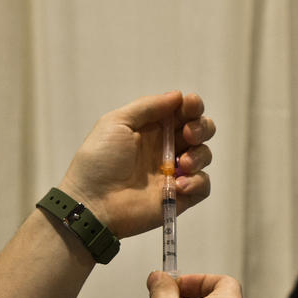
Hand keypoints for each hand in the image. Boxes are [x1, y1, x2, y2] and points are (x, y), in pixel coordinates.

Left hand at [57, 91, 214, 238]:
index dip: (192, 106)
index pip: (182, 112)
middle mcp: (166, 148)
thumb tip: (178, 95)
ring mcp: (174, 173)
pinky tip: (178, 185)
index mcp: (152, 129)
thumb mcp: (116, 123)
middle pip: (200, 130)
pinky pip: (203, 185)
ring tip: (181, 164)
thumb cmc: (99, 160)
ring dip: (199, 155)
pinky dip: (197, 182)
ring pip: (204, 155)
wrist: (93, 202)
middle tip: (188, 135)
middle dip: (202, 127)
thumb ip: (147, 107)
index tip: (191, 106)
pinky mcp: (179, 197)